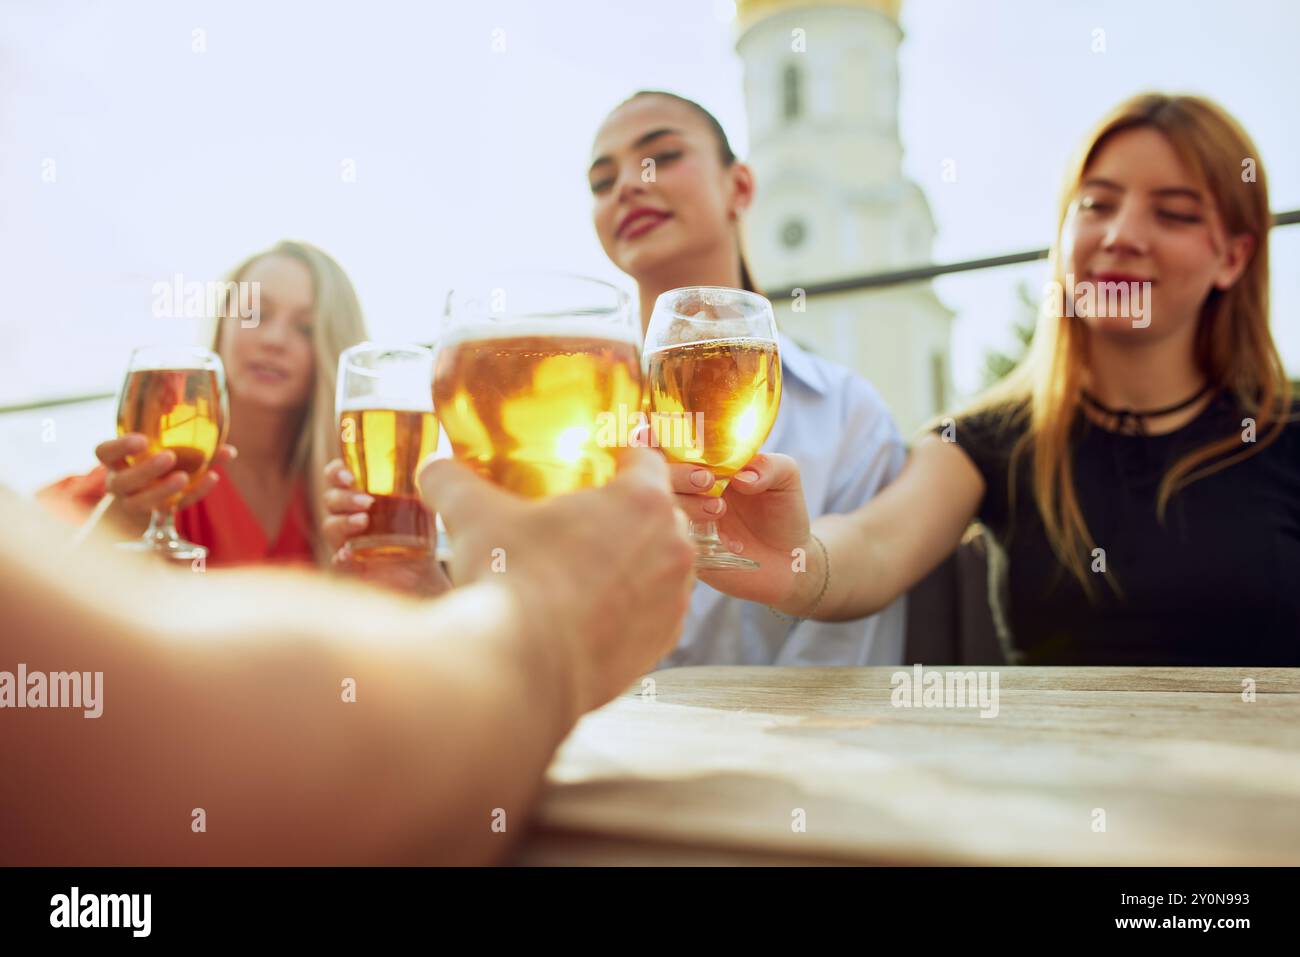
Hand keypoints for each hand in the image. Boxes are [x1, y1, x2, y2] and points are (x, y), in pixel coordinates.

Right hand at [97, 434, 235, 515]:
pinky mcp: (158, 514)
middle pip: (123, 481)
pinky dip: (195, 493)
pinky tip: (213, 477)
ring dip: (163, 490)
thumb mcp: (167, 447)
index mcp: (116, 461)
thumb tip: (229, 449)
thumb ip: (194, 442)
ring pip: (141, 502)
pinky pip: (174, 507)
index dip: (119, 447)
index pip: (104, 452)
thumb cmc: (160, 459)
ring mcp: (136, 502)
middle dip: (145, 470)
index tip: (142, 440)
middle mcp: (121, 484)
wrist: (154, 491)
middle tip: (169, 457)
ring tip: (184, 477)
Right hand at [322, 458, 449, 597]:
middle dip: (345, 498)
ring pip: (330, 527)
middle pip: (331, 500)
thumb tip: (434, 465)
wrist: (425, 568)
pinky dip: (341, 557)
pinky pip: (337, 561)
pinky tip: (347, 554)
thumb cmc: (420, 529)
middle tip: (368, 502)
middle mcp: (346, 515)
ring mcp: (346, 540)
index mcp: (358, 494)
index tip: (350, 476)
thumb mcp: (423, 503)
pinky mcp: (351, 566)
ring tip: (364, 521)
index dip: (335, 472)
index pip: (335, 477)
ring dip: (344, 522)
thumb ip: (424, 484)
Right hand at [420, 448, 695, 714]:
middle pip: (660, 514)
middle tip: (590, 519)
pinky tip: (594, 610)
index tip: (610, 461)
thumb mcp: (474, 517)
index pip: (647, 459)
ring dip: (637, 562)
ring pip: (664, 565)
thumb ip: (453, 480)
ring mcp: (672, 600)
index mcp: (642, 502)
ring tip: (591, 568)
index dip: (625, 457)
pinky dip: (634, 608)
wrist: (519, 670)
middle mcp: (673, 548)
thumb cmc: (508, 581)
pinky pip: (656, 613)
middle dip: (630, 514)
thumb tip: (434, 467)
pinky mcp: (663, 644)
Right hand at [666, 453, 812, 608]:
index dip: (658, 438)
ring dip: (687, 503)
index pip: (671, 446)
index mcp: (704, 465)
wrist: (791, 560)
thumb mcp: (786, 476)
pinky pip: (677, 543)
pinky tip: (729, 542)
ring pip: (664, 507)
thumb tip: (742, 476)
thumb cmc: (784, 511)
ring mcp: (686, 521)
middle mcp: (688, 491)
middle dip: (677, 473)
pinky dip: (695, 538)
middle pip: (659, 475)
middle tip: (707, 481)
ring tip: (720, 509)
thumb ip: (768, 466)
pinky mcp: (690, 551)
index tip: (657, 435)